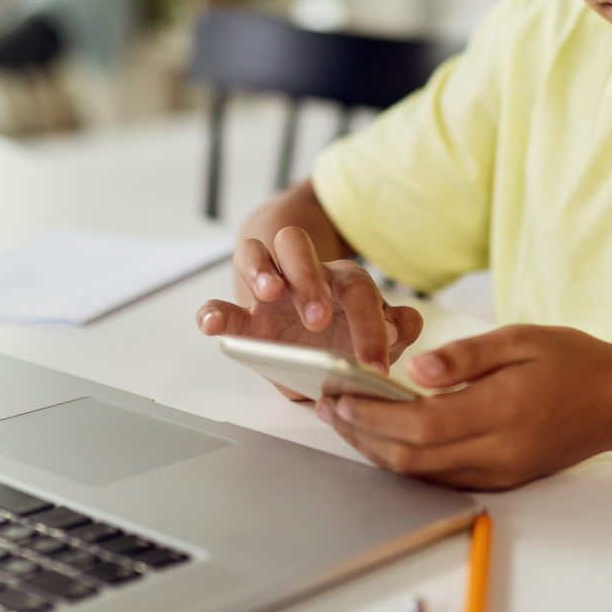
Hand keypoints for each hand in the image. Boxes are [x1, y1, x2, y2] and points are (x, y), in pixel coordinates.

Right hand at [196, 227, 423, 398]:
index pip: (357, 289)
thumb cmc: (347, 337)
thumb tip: (399, 326)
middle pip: (298, 247)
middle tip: (318, 319)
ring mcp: (267, 291)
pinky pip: (219, 305)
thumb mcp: (376, 336)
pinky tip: (211, 325)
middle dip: (308, 278)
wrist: (314, 349)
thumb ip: (396, 329)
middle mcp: (303, 274)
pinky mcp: (242, 317)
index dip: (370, 324)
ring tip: (268, 294)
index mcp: (342, 281)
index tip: (375, 363)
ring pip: (255, 254)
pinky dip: (212, 312)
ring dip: (261, 271)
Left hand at [314, 325, 611, 488]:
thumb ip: (465, 356)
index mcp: (503, 410)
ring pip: (421, 474)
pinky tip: (387, 438)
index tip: (339, 396)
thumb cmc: (573, 362)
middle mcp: (498, 451)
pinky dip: (407, 461)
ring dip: (378, 451)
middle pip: (412, 457)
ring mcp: (499, 472)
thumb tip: (415, 370)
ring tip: (347, 422)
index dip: (372, 415)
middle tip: (330, 409)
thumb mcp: (520, 339)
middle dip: (362, 436)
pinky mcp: (500, 480)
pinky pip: (441, 478)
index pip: (420, 424)